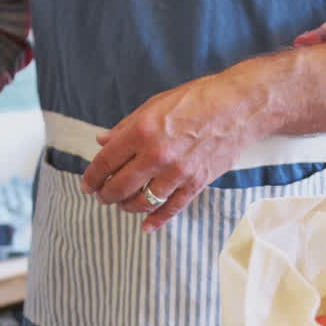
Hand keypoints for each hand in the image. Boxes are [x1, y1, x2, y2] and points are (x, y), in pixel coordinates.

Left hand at [81, 68, 268, 232]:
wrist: (238, 107)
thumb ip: (126, 127)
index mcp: (141, 132)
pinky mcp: (196, 183)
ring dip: (127, 207)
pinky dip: (156, 220)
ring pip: (142, 202)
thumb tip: (102, 141)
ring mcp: (177, 172)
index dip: (91, 177)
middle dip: (106, 195)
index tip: (87, 185)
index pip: (105, 162)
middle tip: (102, 196)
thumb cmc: (196, 99)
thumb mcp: (154, 105)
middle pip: (119, 187)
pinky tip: (146, 226)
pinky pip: (171, 208)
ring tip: (122, 204)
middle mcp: (156, 155)